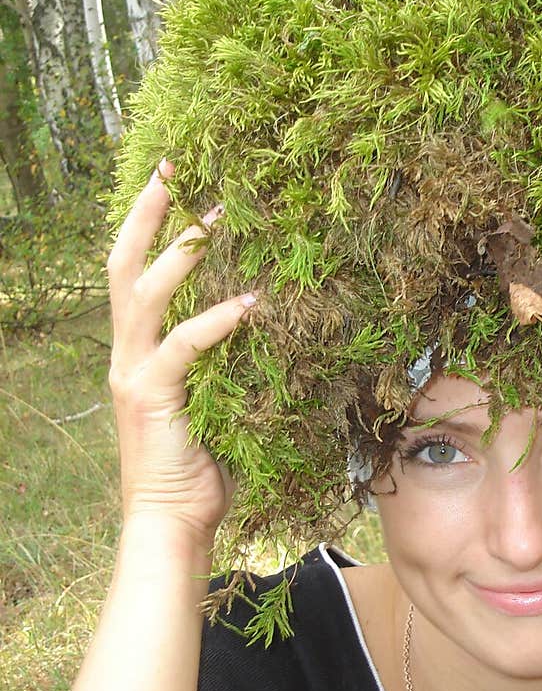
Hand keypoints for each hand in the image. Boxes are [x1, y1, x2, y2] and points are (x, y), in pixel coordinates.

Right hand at [107, 161, 255, 541]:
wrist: (172, 523)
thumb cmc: (199, 471)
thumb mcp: (213, 406)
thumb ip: (225, 367)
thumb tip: (270, 336)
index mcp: (136, 353)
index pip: (131, 274)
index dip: (146, 227)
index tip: (169, 183)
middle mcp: (125, 354)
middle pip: (122, 264)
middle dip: (147, 213)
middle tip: (175, 167)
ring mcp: (134, 373)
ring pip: (145, 292)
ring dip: (181, 250)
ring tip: (217, 217)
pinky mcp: (152, 396)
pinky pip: (183, 346)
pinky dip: (216, 320)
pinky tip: (252, 303)